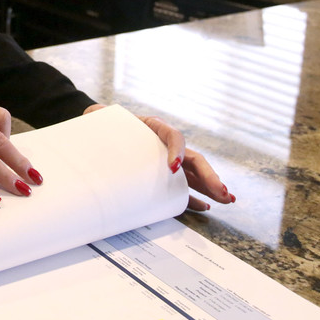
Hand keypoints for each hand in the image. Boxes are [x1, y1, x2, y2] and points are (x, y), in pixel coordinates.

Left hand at [84, 104, 233, 211]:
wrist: (102, 131)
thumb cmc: (105, 124)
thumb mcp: (101, 117)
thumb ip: (97, 114)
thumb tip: (91, 113)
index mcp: (154, 127)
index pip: (173, 136)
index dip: (176, 150)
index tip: (172, 168)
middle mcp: (166, 144)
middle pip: (192, 159)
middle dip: (209, 176)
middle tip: (221, 192)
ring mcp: (167, 161)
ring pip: (194, 174)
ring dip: (211, 187)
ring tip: (227, 199)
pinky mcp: (163, 176)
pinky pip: (182, 188)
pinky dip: (193, 197)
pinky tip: (206, 206)